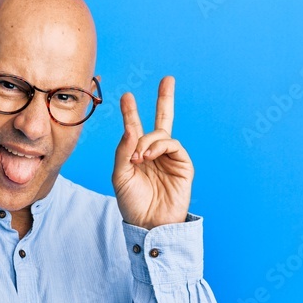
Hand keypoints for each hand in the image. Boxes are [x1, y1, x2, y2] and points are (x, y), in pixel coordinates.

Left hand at [112, 76, 193, 229]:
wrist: (150, 224)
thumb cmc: (132, 204)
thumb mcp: (120, 176)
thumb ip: (123, 150)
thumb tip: (131, 128)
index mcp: (137, 155)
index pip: (134, 128)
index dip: (131, 112)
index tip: (126, 96)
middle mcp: (155, 153)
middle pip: (163, 120)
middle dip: (165, 99)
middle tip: (168, 79)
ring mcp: (170, 157)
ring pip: (161, 133)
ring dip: (147, 141)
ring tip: (139, 157)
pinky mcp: (183, 164)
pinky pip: (172, 144)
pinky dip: (159, 146)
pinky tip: (148, 156)